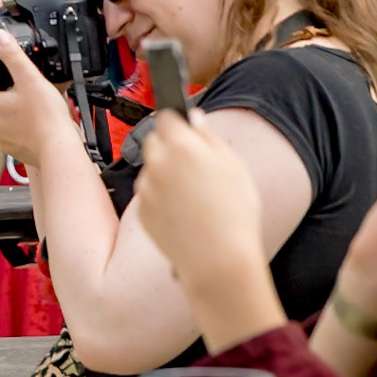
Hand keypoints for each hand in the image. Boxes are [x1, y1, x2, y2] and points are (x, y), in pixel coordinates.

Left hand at [0, 28, 73, 165]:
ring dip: (11, 116)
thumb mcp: (29, 77)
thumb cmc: (45, 116)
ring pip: (1, 124)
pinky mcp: (18, 152)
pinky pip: (15, 138)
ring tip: (30, 107)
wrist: (60, 148)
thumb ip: (12, 55)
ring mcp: (4, 142)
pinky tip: (38, 123)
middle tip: (18, 92)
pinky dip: (23, 131)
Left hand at [136, 109, 265, 287]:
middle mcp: (158, 162)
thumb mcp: (235, 167)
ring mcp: (147, 187)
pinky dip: (161, 196)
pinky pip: (149, 193)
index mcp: (182, 146)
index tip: (185, 130)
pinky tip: (183, 211)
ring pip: (151, 167)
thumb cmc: (234, 215)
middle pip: (155, 139)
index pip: (166, 116)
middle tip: (194, 166)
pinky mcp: (142, 209)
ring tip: (193, 194)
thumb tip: (195, 117)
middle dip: (170, 146)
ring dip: (165, 172)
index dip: (177, 122)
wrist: (217, 259)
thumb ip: (210, 137)